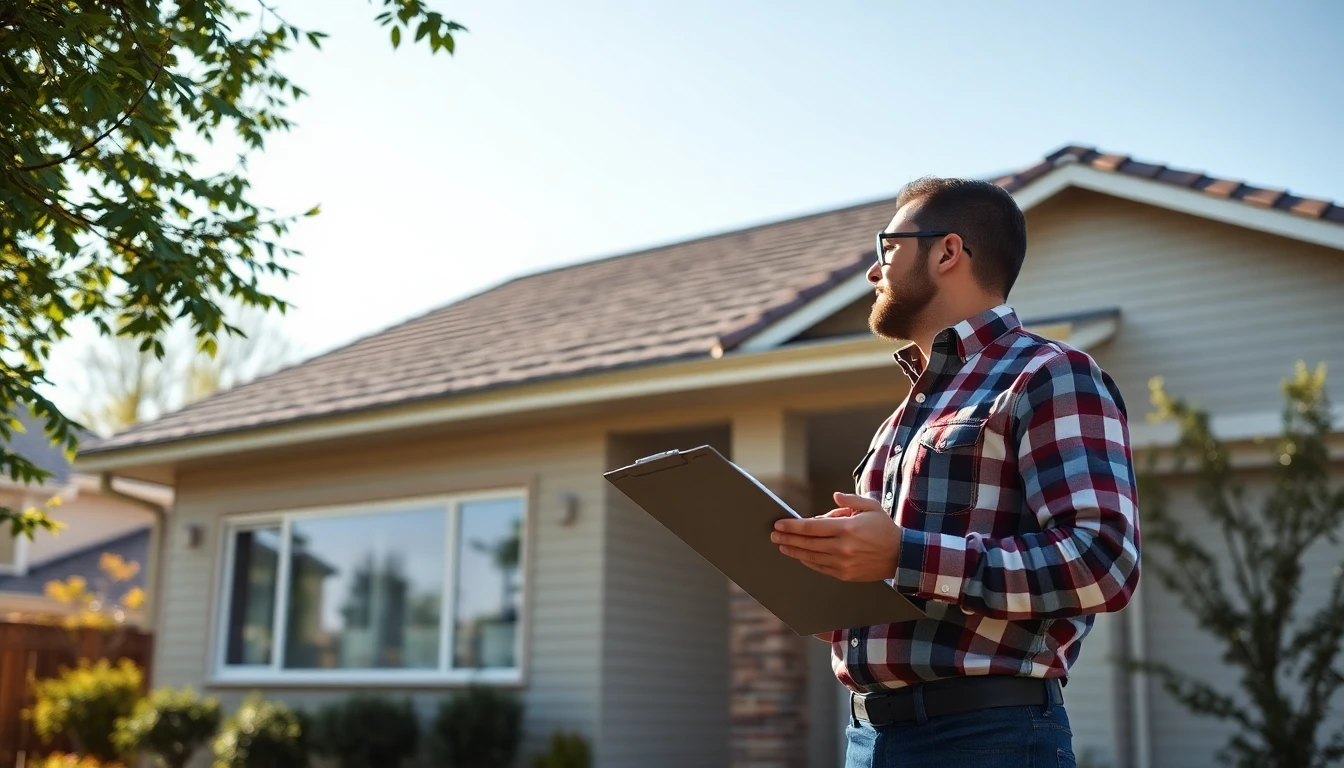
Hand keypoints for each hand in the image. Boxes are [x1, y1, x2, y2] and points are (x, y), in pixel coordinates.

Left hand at [771, 492, 901, 581]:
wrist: (901, 556)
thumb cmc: (884, 529)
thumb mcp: (871, 507)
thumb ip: (850, 501)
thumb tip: (834, 496)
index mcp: (847, 528)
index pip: (812, 527)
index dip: (793, 526)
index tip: (779, 524)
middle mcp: (843, 547)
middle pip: (807, 543)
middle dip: (787, 538)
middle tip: (773, 534)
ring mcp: (843, 563)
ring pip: (811, 557)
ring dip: (794, 551)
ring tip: (781, 545)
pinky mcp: (845, 574)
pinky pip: (820, 568)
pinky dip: (807, 561)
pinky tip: (799, 556)